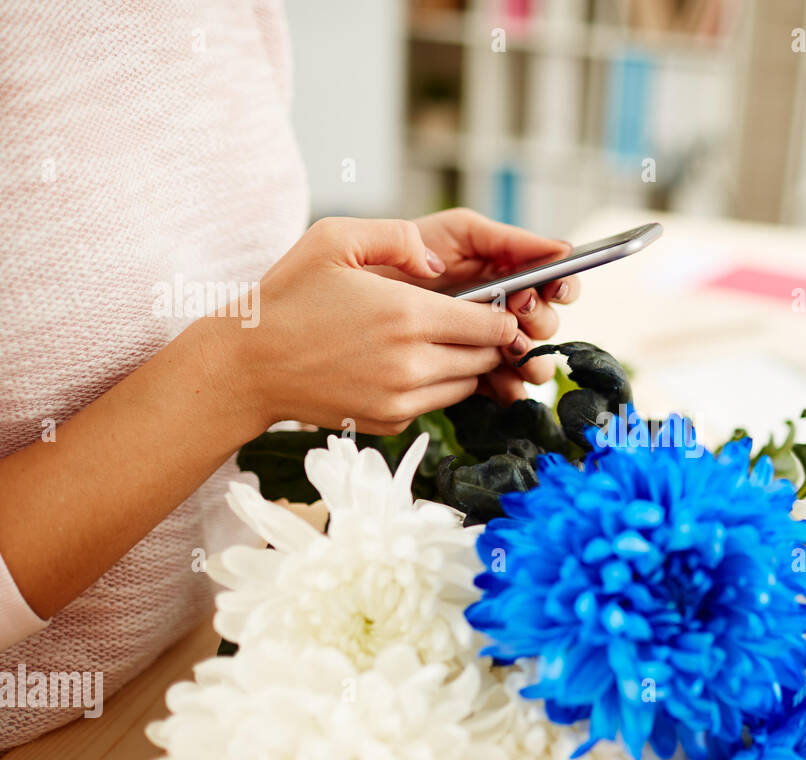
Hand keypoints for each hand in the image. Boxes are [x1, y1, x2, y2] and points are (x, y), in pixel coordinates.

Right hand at [203, 217, 520, 435]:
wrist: (248, 366)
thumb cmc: (289, 297)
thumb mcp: (333, 240)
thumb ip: (398, 237)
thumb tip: (441, 263)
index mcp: (408, 317)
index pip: (494, 324)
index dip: (501, 312)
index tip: (493, 302)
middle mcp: (412, 364)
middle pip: (488, 356)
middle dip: (488, 337)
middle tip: (469, 319)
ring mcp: (403, 400)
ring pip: (468, 383)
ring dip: (464, 362)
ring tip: (437, 339)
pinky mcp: (391, 421)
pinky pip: (437, 403)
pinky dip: (435, 385)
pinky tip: (406, 362)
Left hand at [384, 208, 581, 402]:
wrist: (339, 308)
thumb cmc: (392, 260)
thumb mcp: (450, 233)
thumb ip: (497, 236)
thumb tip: (556, 250)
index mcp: (502, 269)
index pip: (551, 276)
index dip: (562, 283)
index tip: (555, 287)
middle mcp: (500, 306)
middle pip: (545, 319)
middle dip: (541, 319)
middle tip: (520, 314)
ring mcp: (486, 342)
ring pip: (531, 356)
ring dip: (533, 358)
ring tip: (517, 355)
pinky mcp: (469, 372)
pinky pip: (503, 385)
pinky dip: (510, 387)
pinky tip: (505, 386)